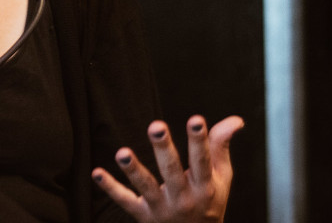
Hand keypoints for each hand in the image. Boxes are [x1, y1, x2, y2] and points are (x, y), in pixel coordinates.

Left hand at [93, 115, 243, 222]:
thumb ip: (222, 146)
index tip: (196, 119)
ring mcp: (162, 208)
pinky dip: (110, 188)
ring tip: (122, 152)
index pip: (202, 161)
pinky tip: (96, 172)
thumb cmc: (209, 201)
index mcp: (205, 187)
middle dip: (164, 148)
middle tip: (156, 125)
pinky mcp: (144, 216)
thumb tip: (235, 119)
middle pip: (172, 170)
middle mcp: (184, 198)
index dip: (200, 140)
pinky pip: (125, 201)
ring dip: (133, 170)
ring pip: (146, 187)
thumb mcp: (221, 178)